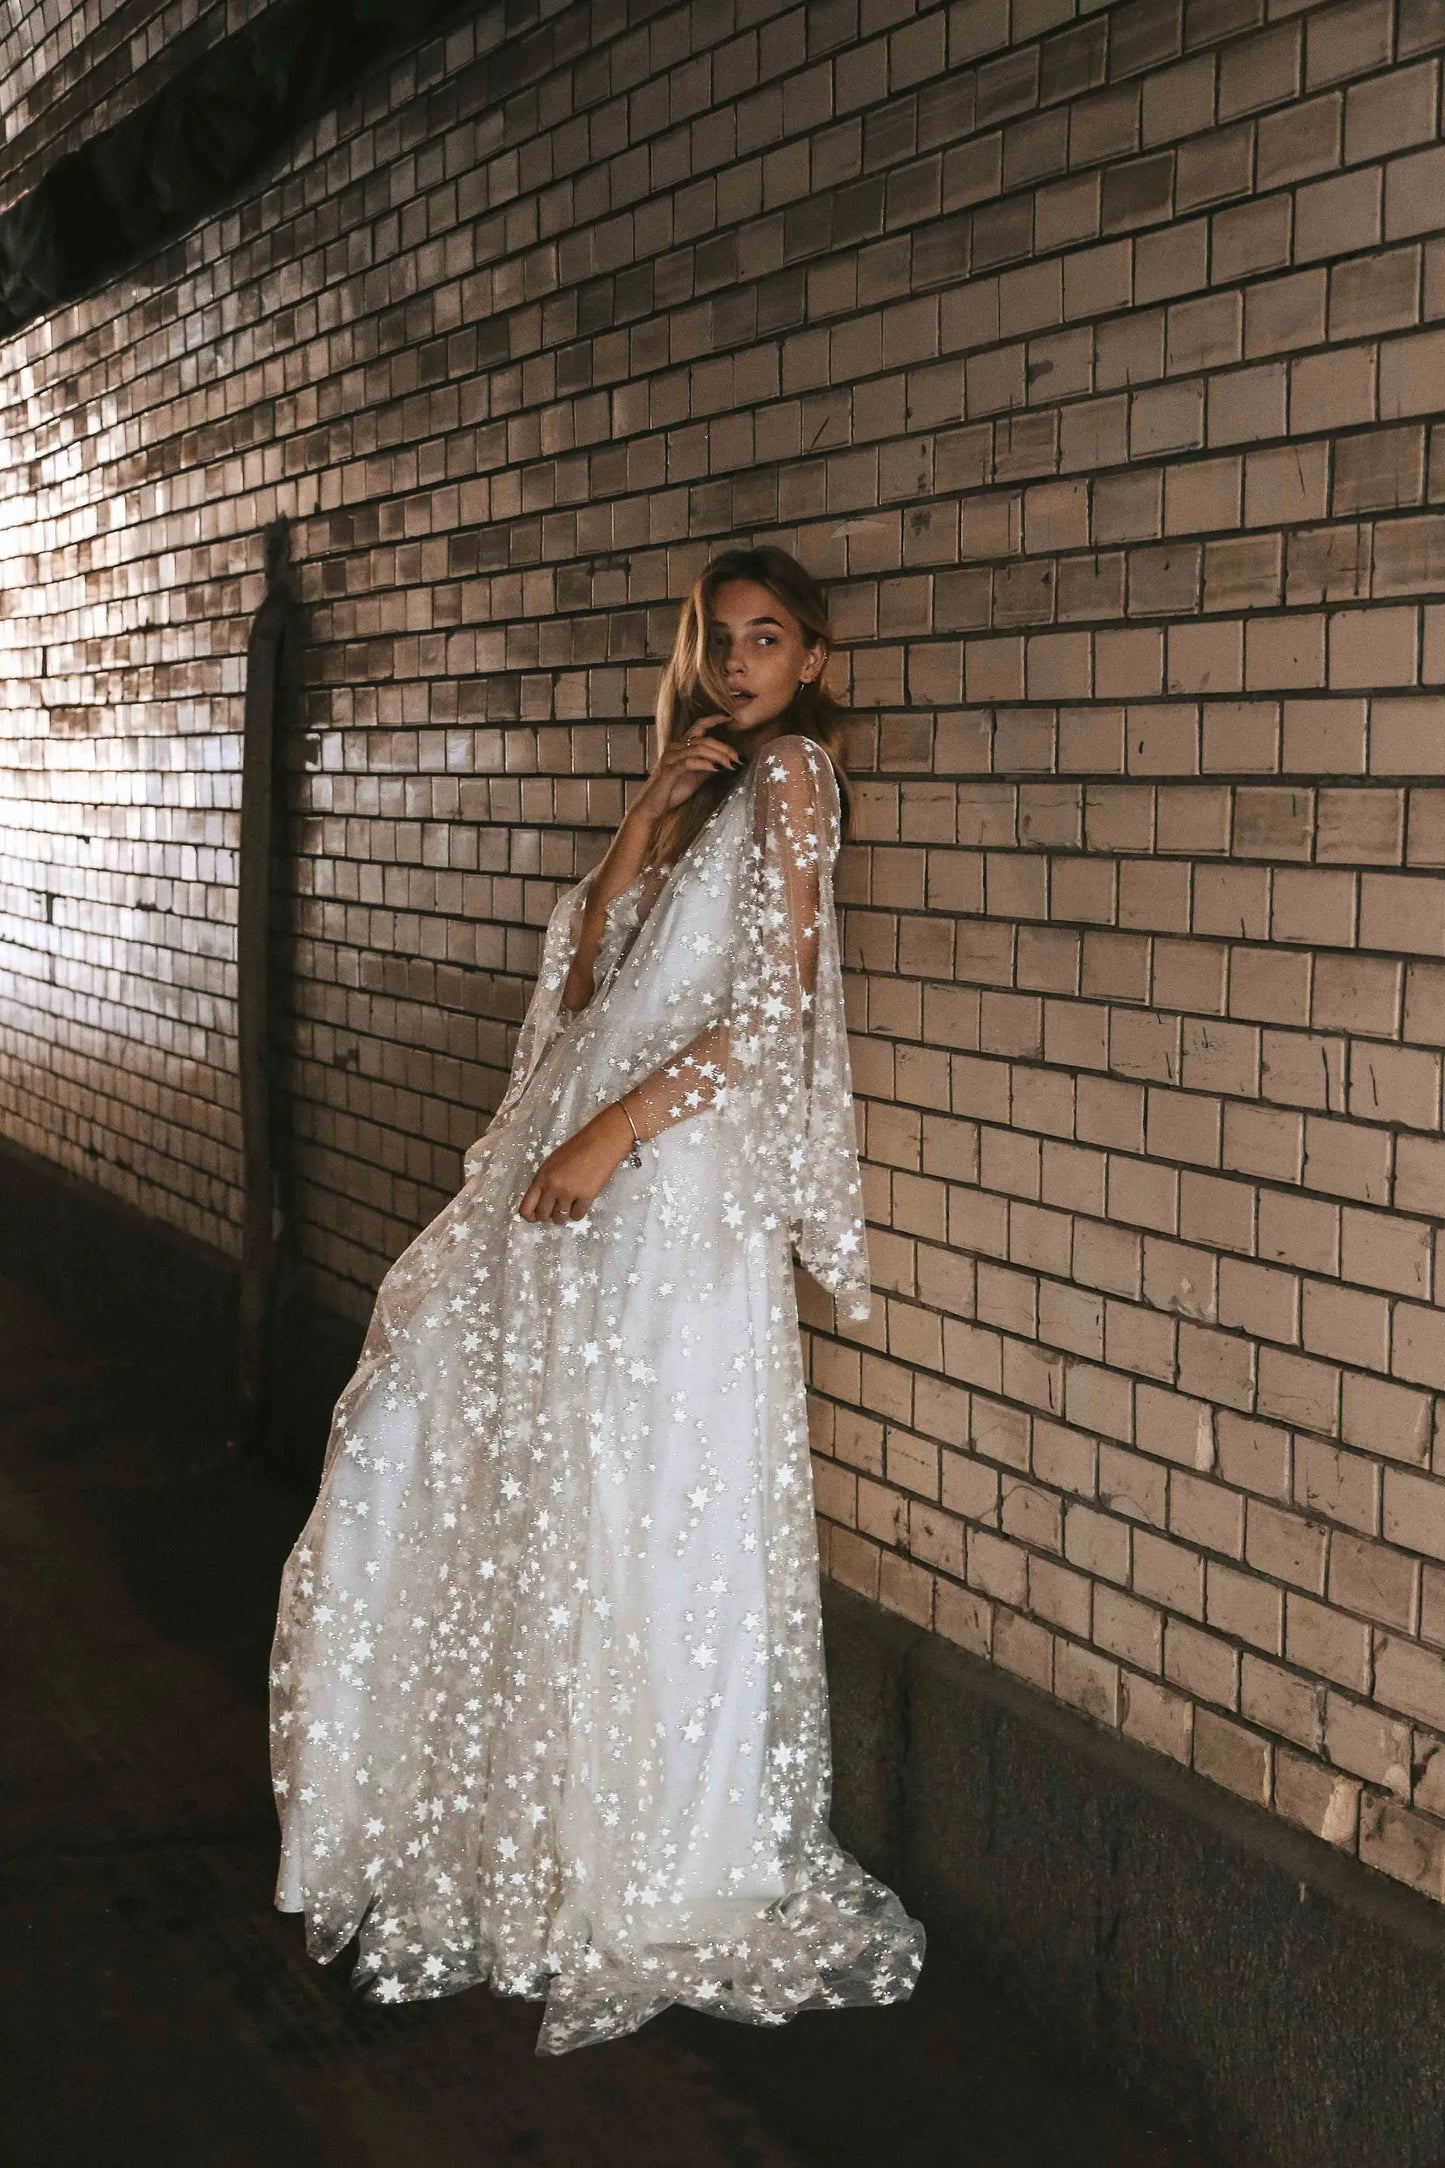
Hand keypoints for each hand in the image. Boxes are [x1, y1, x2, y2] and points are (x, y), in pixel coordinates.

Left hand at [518, 1104, 634, 1222]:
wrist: (600, 1143)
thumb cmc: (576, 1149)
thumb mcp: (552, 1163)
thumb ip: (544, 1182)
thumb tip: (542, 1202)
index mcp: (541, 1177)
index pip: (526, 1207)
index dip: (530, 1216)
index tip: (535, 1217)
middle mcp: (552, 1187)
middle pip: (543, 1215)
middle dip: (548, 1216)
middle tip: (555, 1210)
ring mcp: (569, 1193)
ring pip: (560, 1218)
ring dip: (563, 1215)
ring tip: (569, 1206)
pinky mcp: (586, 1197)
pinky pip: (577, 1216)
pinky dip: (577, 1213)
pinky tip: (580, 1204)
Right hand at [634, 716, 742, 821]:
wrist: (654, 808)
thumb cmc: (673, 791)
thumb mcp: (697, 776)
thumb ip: (709, 765)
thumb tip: (729, 760)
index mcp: (681, 747)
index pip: (699, 726)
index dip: (714, 719)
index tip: (730, 718)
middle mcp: (675, 748)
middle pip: (704, 740)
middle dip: (725, 748)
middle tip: (739, 758)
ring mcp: (671, 758)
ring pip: (698, 748)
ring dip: (718, 756)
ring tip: (731, 765)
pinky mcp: (669, 770)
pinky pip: (689, 762)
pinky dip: (705, 764)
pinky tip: (717, 769)